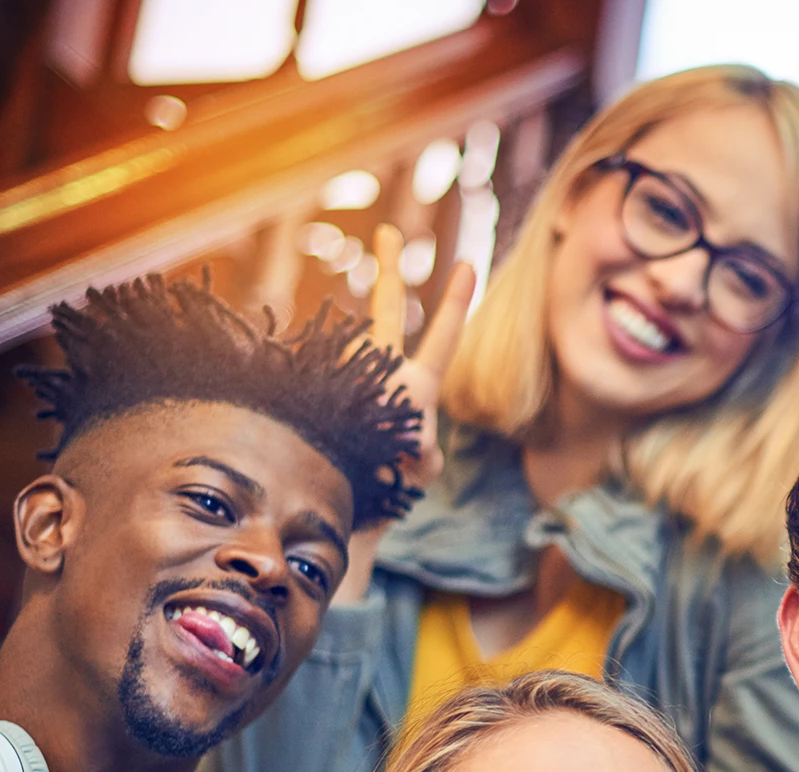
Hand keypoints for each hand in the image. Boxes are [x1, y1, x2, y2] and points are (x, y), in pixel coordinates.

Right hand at [333, 225, 475, 603]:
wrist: (346, 512)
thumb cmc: (387, 487)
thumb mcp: (418, 468)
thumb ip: (423, 450)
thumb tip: (420, 442)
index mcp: (415, 390)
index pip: (440, 340)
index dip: (455, 304)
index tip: (469, 263)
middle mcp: (385, 380)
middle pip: (387, 318)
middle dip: (388, 273)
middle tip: (389, 231)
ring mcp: (356, 386)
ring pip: (357, 371)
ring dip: (368, 416)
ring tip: (366, 438)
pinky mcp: (329, 399)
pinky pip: (337, 403)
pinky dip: (347, 435)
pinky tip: (351, 452)